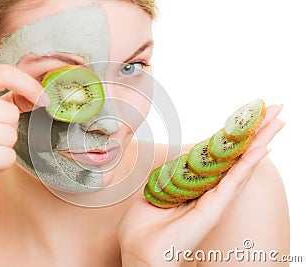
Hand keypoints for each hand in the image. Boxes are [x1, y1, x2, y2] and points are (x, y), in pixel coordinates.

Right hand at [0, 65, 48, 200]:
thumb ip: (5, 99)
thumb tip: (39, 95)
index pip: (4, 73)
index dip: (30, 85)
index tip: (43, 99)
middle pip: (12, 113)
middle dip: (6, 130)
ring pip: (11, 136)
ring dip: (3, 148)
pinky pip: (9, 156)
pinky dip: (1, 164)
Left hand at [118, 105, 283, 266]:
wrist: (139, 253)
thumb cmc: (142, 228)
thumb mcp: (153, 193)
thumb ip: (167, 177)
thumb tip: (173, 163)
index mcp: (194, 185)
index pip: (218, 156)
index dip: (233, 136)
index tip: (246, 117)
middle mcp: (209, 190)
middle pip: (236, 156)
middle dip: (255, 132)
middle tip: (275, 109)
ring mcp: (214, 199)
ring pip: (241, 164)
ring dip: (260, 141)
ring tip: (278, 120)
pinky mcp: (214, 208)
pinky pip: (234, 181)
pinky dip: (249, 163)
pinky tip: (262, 147)